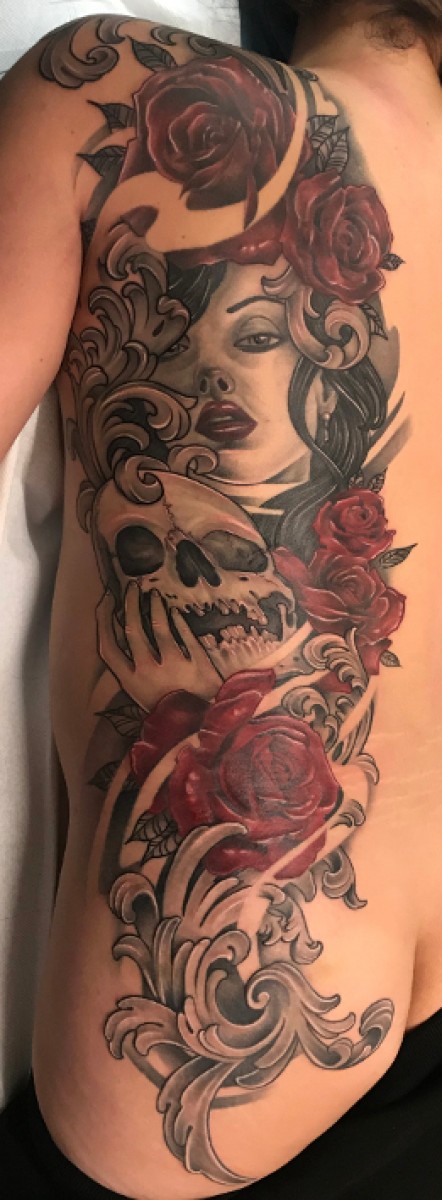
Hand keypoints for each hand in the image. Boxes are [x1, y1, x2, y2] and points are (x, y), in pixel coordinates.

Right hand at [96, 584, 221, 710]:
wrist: (201, 727)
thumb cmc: (167, 711)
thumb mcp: (141, 695)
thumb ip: (132, 670)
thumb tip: (125, 634)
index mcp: (130, 682)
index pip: (108, 646)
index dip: (104, 620)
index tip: (106, 601)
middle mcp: (148, 671)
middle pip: (133, 629)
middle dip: (129, 604)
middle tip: (132, 587)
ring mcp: (174, 665)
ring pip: (159, 627)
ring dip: (154, 608)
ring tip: (153, 595)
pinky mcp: (197, 662)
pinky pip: (184, 634)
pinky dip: (177, 620)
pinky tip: (174, 612)